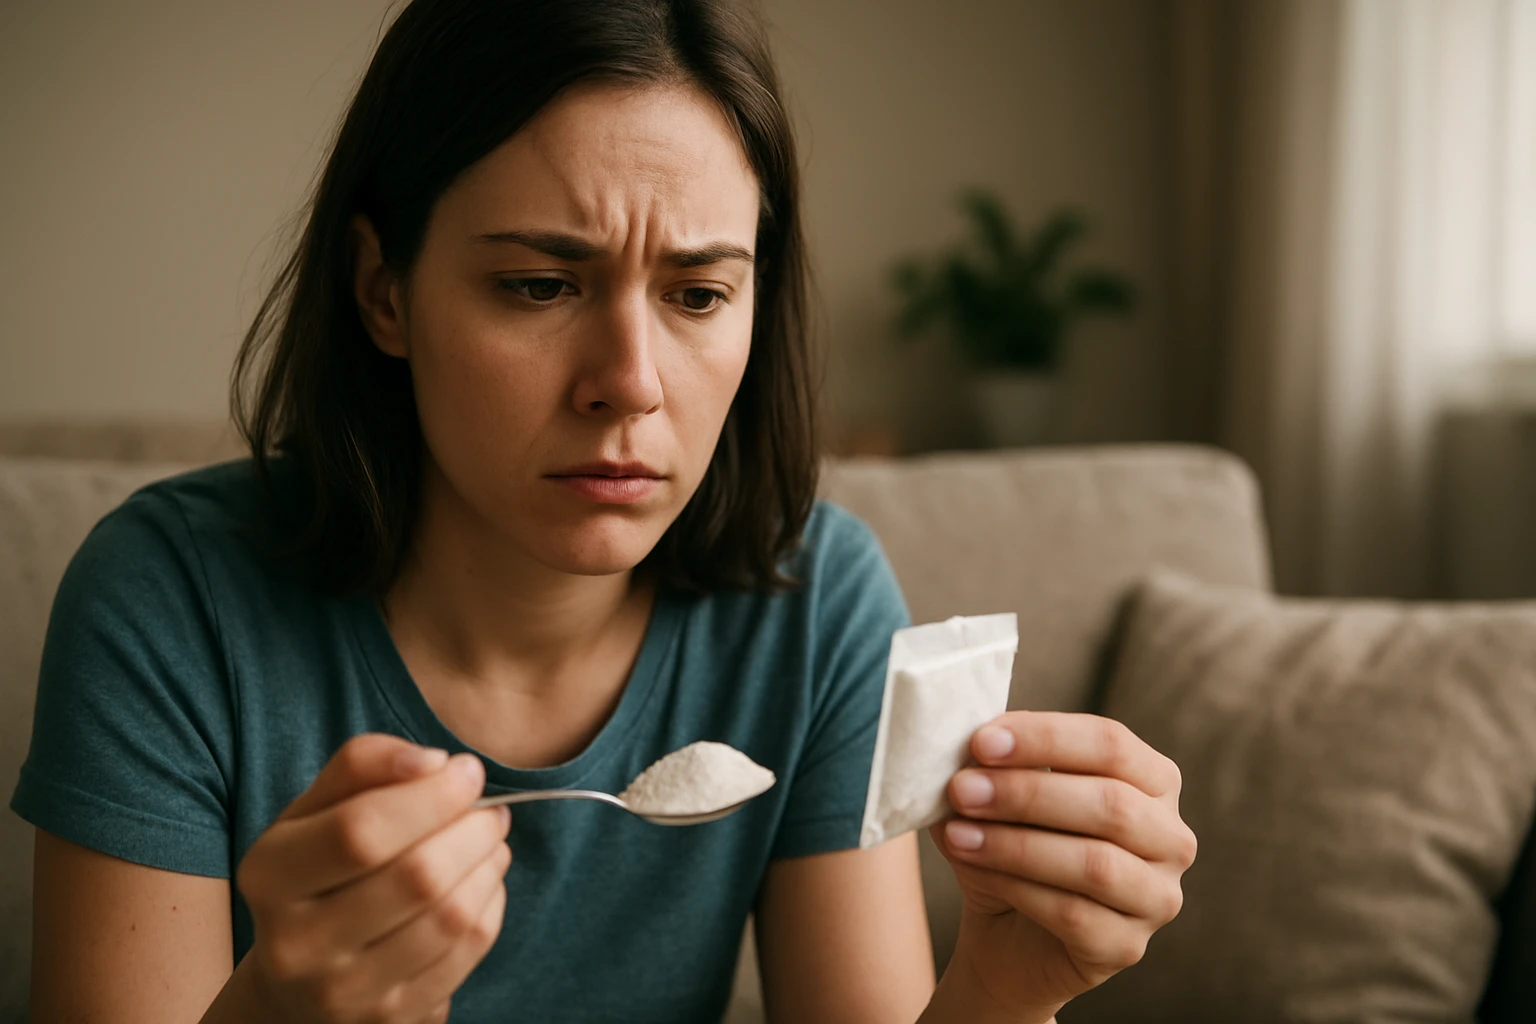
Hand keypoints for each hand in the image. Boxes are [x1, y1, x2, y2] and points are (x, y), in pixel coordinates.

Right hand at [235, 733, 511, 1023]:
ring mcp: (345, 991)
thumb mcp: (315, 811)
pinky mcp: (391, 1018)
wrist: (296, 981)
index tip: (467, 770)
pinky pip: (468, 950)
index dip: (430, 795)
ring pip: (450, 916)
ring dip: (488, 864)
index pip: (361, 830)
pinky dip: (491, 903)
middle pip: (416, 876)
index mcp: (270, 876)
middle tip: (490, 808)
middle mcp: (297, 944)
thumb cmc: (318, 872)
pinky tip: (484, 880)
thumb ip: (364, 765)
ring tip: (490, 838)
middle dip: (471, 829)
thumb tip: (434, 762)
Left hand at [931, 712, 1195, 1019]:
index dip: (1047, 738)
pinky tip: (974, 867)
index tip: (981, 742)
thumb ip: (992, 769)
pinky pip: (1074, 914)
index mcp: (1153, 781)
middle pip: (1111, 803)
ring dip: (1017, 844)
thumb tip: (964, 750)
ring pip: (1095, 864)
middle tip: (961, 789)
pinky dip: (1015, 886)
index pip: (1112, 744)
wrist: (1005, 936)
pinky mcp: (1127, 947)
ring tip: (958, 832)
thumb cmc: (1013, 848)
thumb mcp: (1001, 798)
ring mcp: (1157, 897)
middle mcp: (1170, 838)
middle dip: (1027, 793)